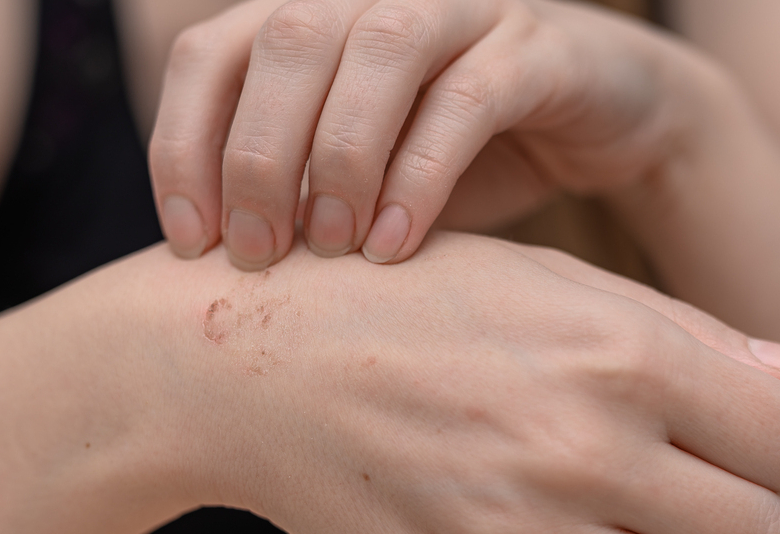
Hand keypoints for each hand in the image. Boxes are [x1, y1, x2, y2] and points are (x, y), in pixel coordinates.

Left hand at [149, 0, 709, 268]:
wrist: (595, 126)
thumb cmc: (449, 158)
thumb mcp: (351, 179)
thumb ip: (286, 195)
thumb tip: (206, 261)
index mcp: (312, 18)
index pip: (211, 54)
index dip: (184, 143)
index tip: (192, 241)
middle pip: (284, 39)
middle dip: (256, 156)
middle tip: (257, 255)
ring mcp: (461, 5)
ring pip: (378, 48)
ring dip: (339, 157)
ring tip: (331, 248)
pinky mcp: (535, 44)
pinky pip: (471, 96)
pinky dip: (422, 173)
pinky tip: (396, 245)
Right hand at [157, 232, 779, 533]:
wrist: (248, 368)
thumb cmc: (398, 305)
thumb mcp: (544, 280)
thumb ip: (685, 335)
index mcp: (618, 354)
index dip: (770, 437)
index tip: (728, 429)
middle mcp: (582, 452)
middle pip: (754, 533)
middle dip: (729, 505)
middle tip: (668, 471)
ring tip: (610, 511)